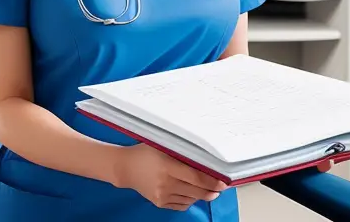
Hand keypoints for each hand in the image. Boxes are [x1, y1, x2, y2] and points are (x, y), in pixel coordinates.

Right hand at [113, 143, 227, 210]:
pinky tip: (193, 193)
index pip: (196, 177)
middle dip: (211, 190)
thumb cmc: (144, 152)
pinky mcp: (160, 203)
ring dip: (202, 195)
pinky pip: (181, 204)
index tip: (223, 181)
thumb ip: (180, 150)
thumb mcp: (161, 145)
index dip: (212, 181)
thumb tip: (202, 156)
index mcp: (167, 166)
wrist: (125, 168)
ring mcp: (162, 195)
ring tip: (208, 189)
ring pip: (190, 199)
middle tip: (221, 187)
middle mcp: (166, 183)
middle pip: (196, 191)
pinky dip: (190, 200)